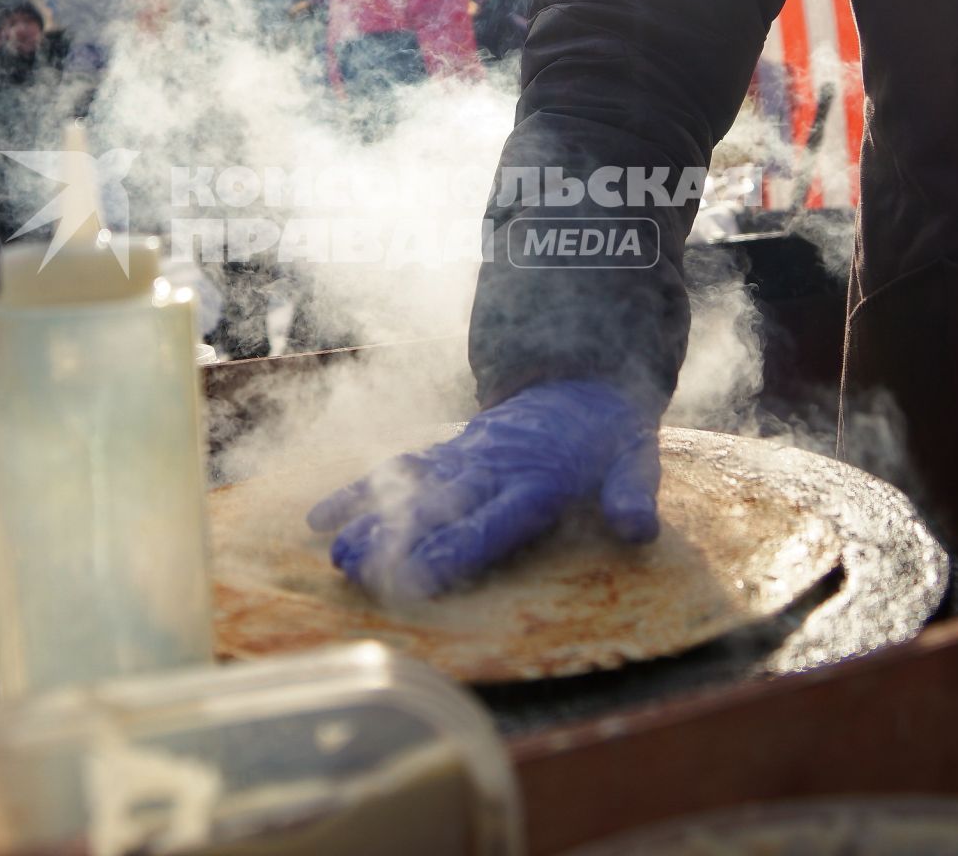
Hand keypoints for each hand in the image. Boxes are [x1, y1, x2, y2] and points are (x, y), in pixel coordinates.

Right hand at [306, 380, 659, 600]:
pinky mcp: (447, 449)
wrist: (583, 381)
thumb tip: (636, 528)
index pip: (492, 521)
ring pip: (409, 487)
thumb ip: (631, 495)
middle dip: (395, 539)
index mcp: (539, 481)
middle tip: (354, 569)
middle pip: (438, 507)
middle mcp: (492, 467)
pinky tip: (320, 516)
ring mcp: (464, 455)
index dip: (454, 549)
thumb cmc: (611, 437)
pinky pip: (399, 468)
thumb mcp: (637, 461)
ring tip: (334, 554)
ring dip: (369, 519)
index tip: (418, 576)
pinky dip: (359, 489)